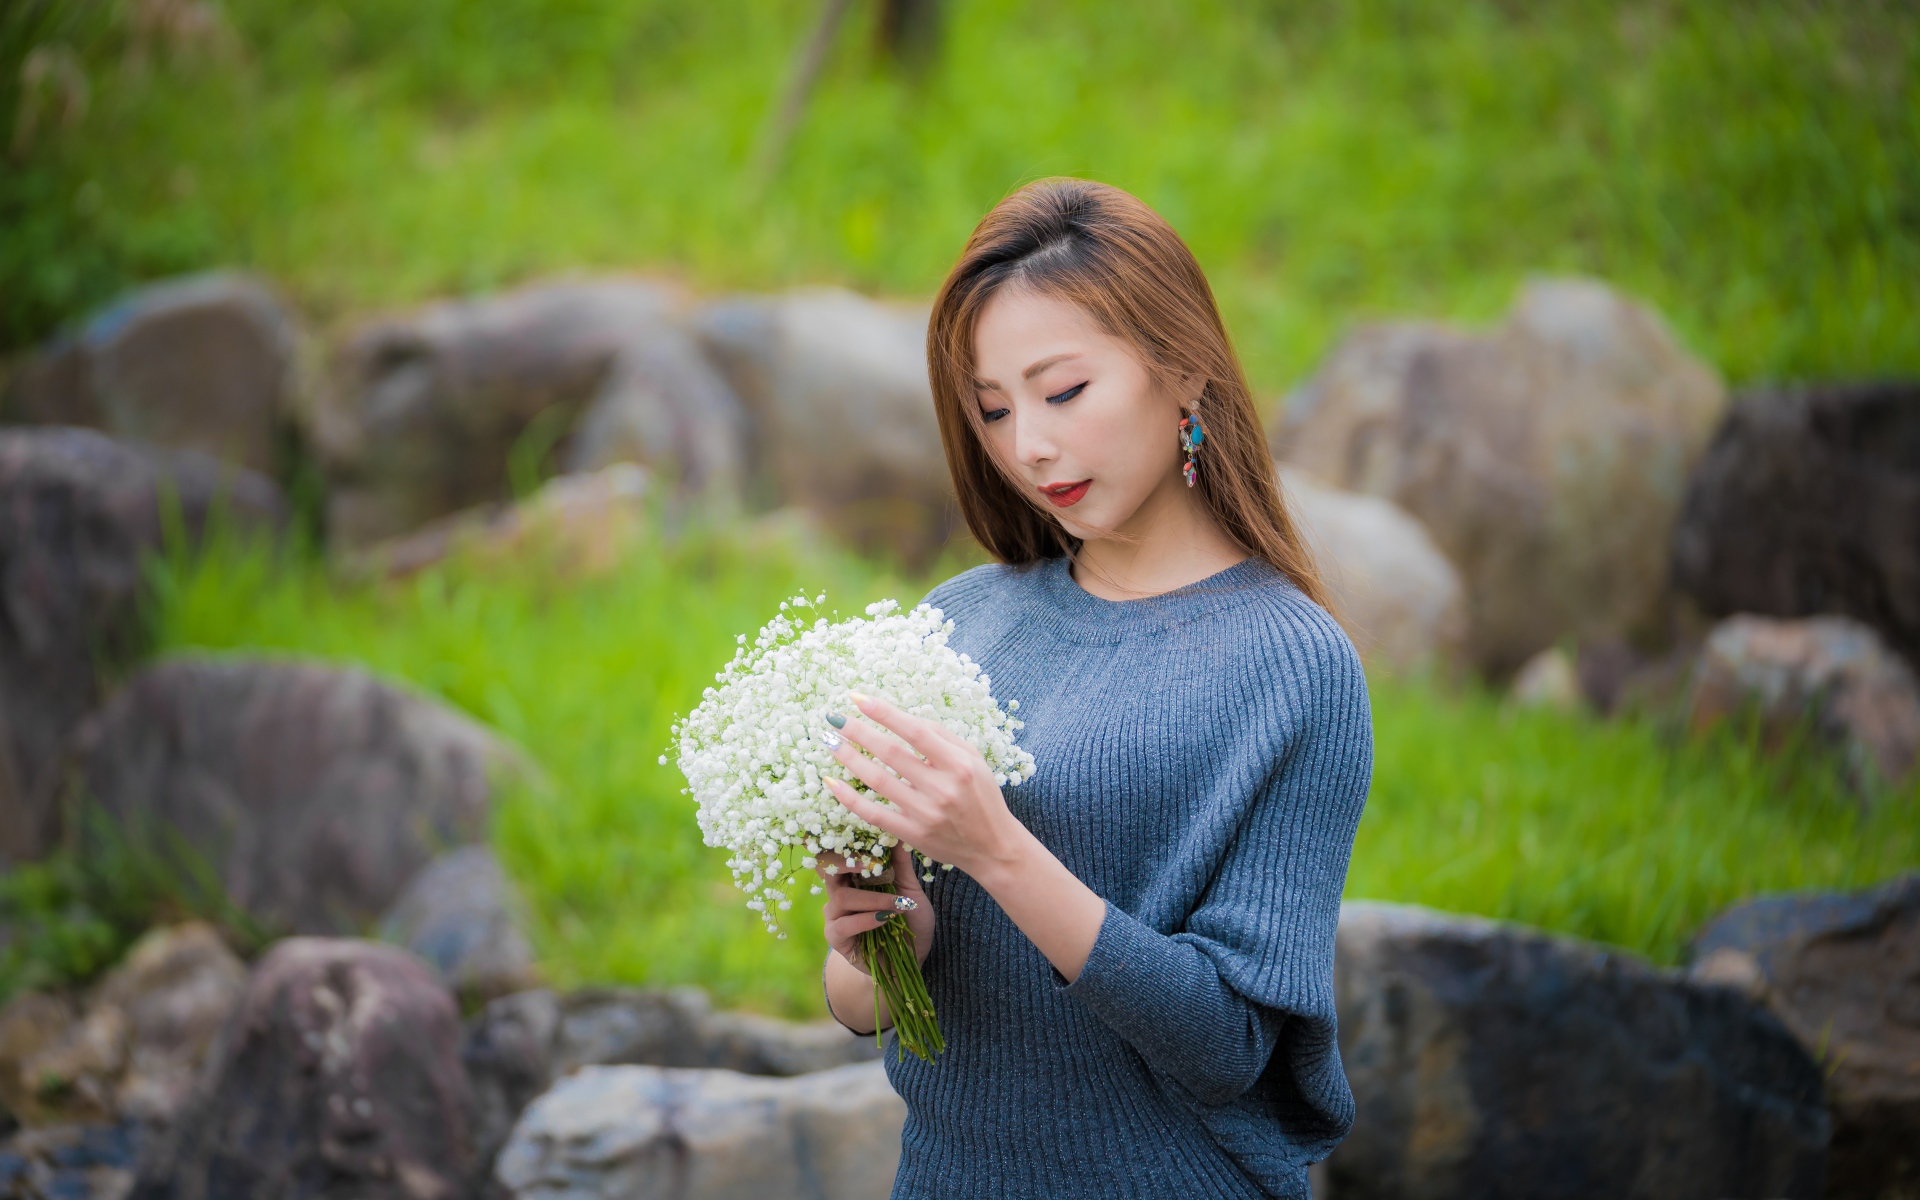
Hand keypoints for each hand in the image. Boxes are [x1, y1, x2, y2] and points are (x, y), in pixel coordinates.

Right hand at [816, 844, 933, 971]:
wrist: (913, 957)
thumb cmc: (911, 921)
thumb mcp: (910, 890)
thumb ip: (901, 865)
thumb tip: (898, 834)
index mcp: (855, 878)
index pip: (841, 855)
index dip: (847, 844)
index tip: (864, 835)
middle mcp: (840, 893)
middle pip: (830, 871)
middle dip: (847, 863)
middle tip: (867, 862)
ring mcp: (835, 916)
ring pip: (841, 897)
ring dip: (872, 899)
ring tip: (896, 905)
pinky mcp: (836, 938)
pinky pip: (843, 925)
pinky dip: (865, 920)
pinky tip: (884, 920)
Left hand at [822, 692, 1026, 879]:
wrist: (992, 846)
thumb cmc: (981, 796)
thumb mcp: (973, 759)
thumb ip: (942, 737)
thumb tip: (904, 718)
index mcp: (959, 764)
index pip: (916, 732)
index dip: (886, 713)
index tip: (859, 699)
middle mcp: (942, 787)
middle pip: (891, 753)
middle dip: (858, 732)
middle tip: (835, 718)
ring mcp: (925, 813)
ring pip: (878, 780)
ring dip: (849, 758)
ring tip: (831, 742)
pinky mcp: (912, 834)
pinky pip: (873, 814)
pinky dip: (849, 797)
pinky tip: (832, 782)